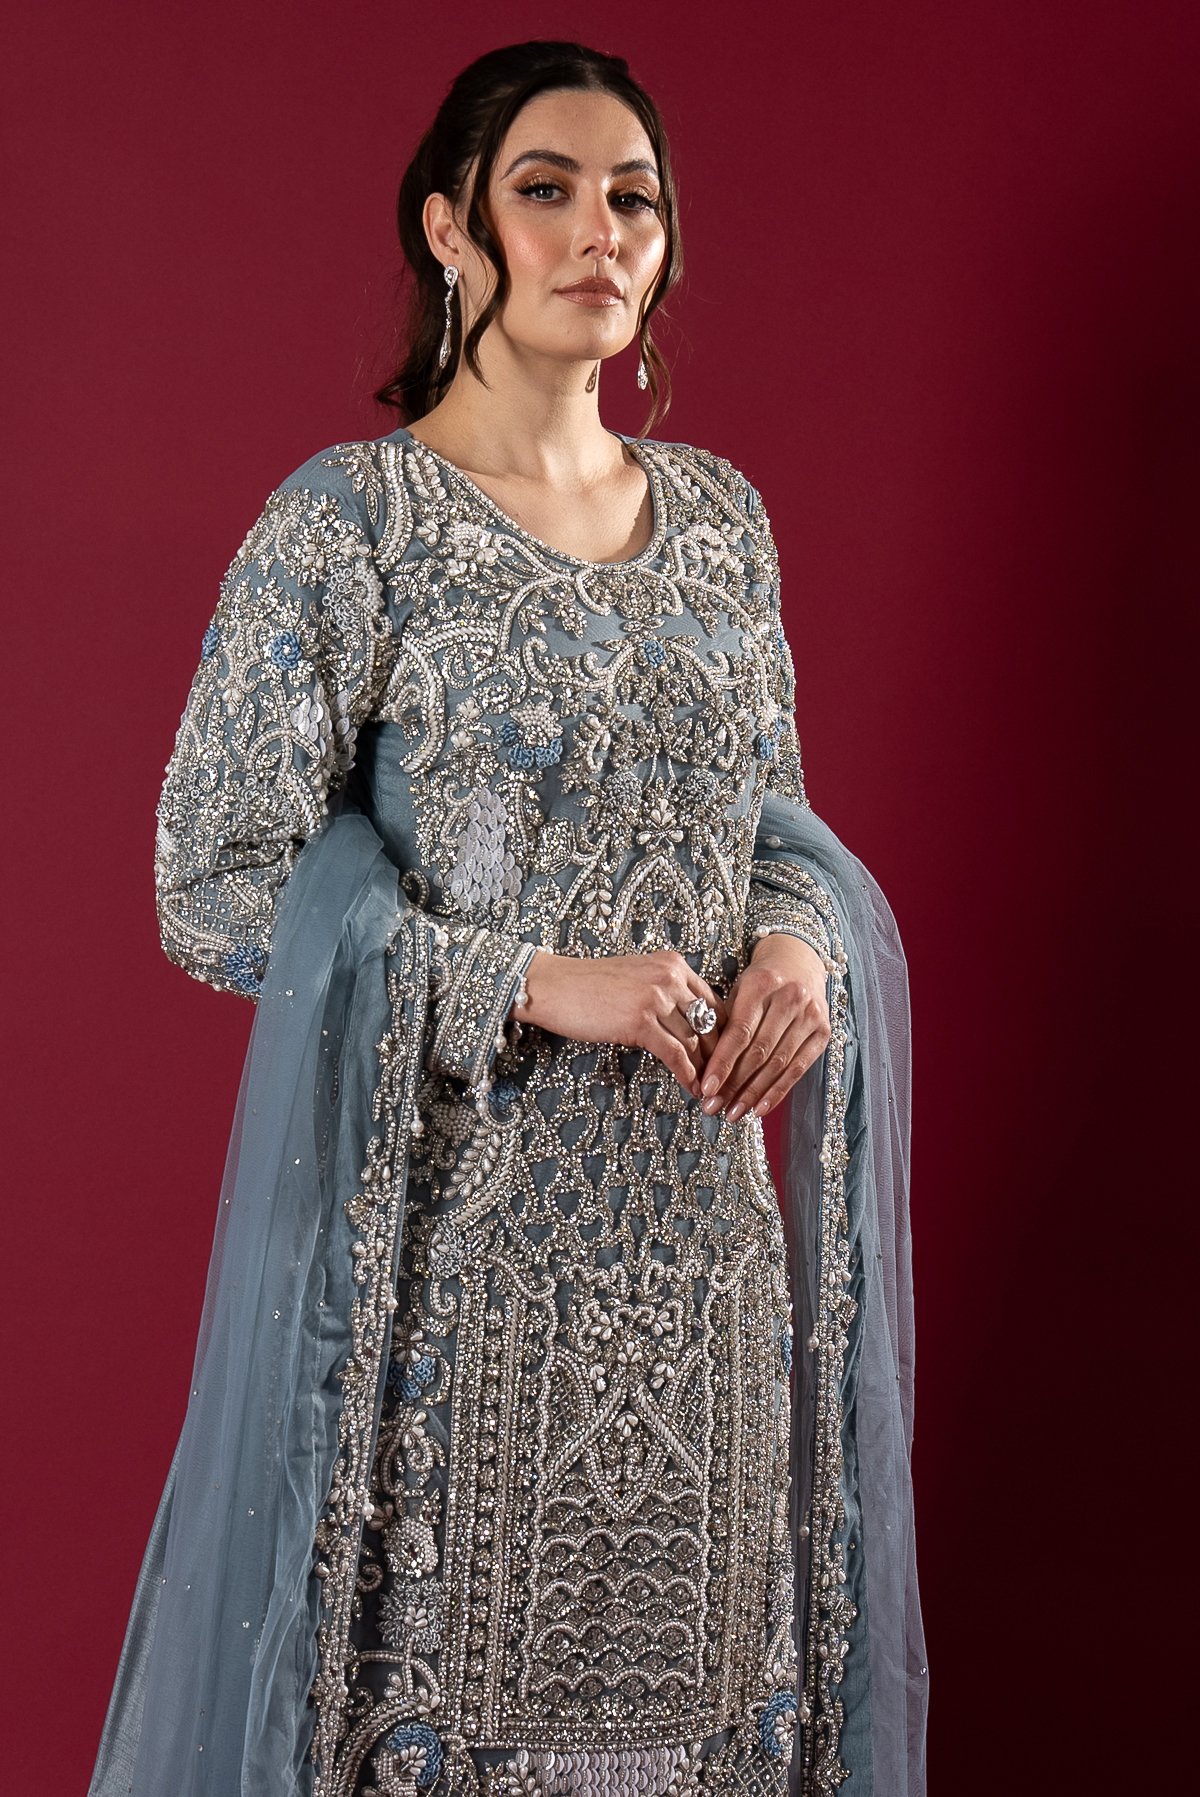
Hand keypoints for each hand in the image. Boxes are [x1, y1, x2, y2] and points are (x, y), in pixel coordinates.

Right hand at [520, 948, 728, 1097]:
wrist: (553, 986)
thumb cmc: (589, 986)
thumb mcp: (638, 978)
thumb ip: (666, 993)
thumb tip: (690, 1026)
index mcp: (673, 964)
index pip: (714, 1002)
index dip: (725, 1034)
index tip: (728, 1057)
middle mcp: (671, 977)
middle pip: (711, 1023)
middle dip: (721, 1056)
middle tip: (725, 1080)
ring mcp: (657, 997)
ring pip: (696, 1041)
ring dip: (707, 1071)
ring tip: (711, 1091)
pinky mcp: (641, 1021)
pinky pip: (675, 1054)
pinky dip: (687, 1075)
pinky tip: (691, 1088)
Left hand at [698, 935, 831, 1120]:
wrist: (798, 961)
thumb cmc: (759, 982)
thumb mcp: (738, 991)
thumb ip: (724, 1023)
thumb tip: (703, 1069)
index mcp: (761, 984)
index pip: (739, 1032)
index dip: (722, 1063)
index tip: (706, 1089)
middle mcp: (790, 998)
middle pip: (759, 1052)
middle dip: (734, 1084)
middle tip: (713, 1107)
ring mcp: (810, 1016)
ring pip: (778, 1063)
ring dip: (753, 1093)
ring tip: (733, 1113)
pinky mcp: (823, 1032)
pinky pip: (799, 1068)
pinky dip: (778, 1091)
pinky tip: (760, 1109)